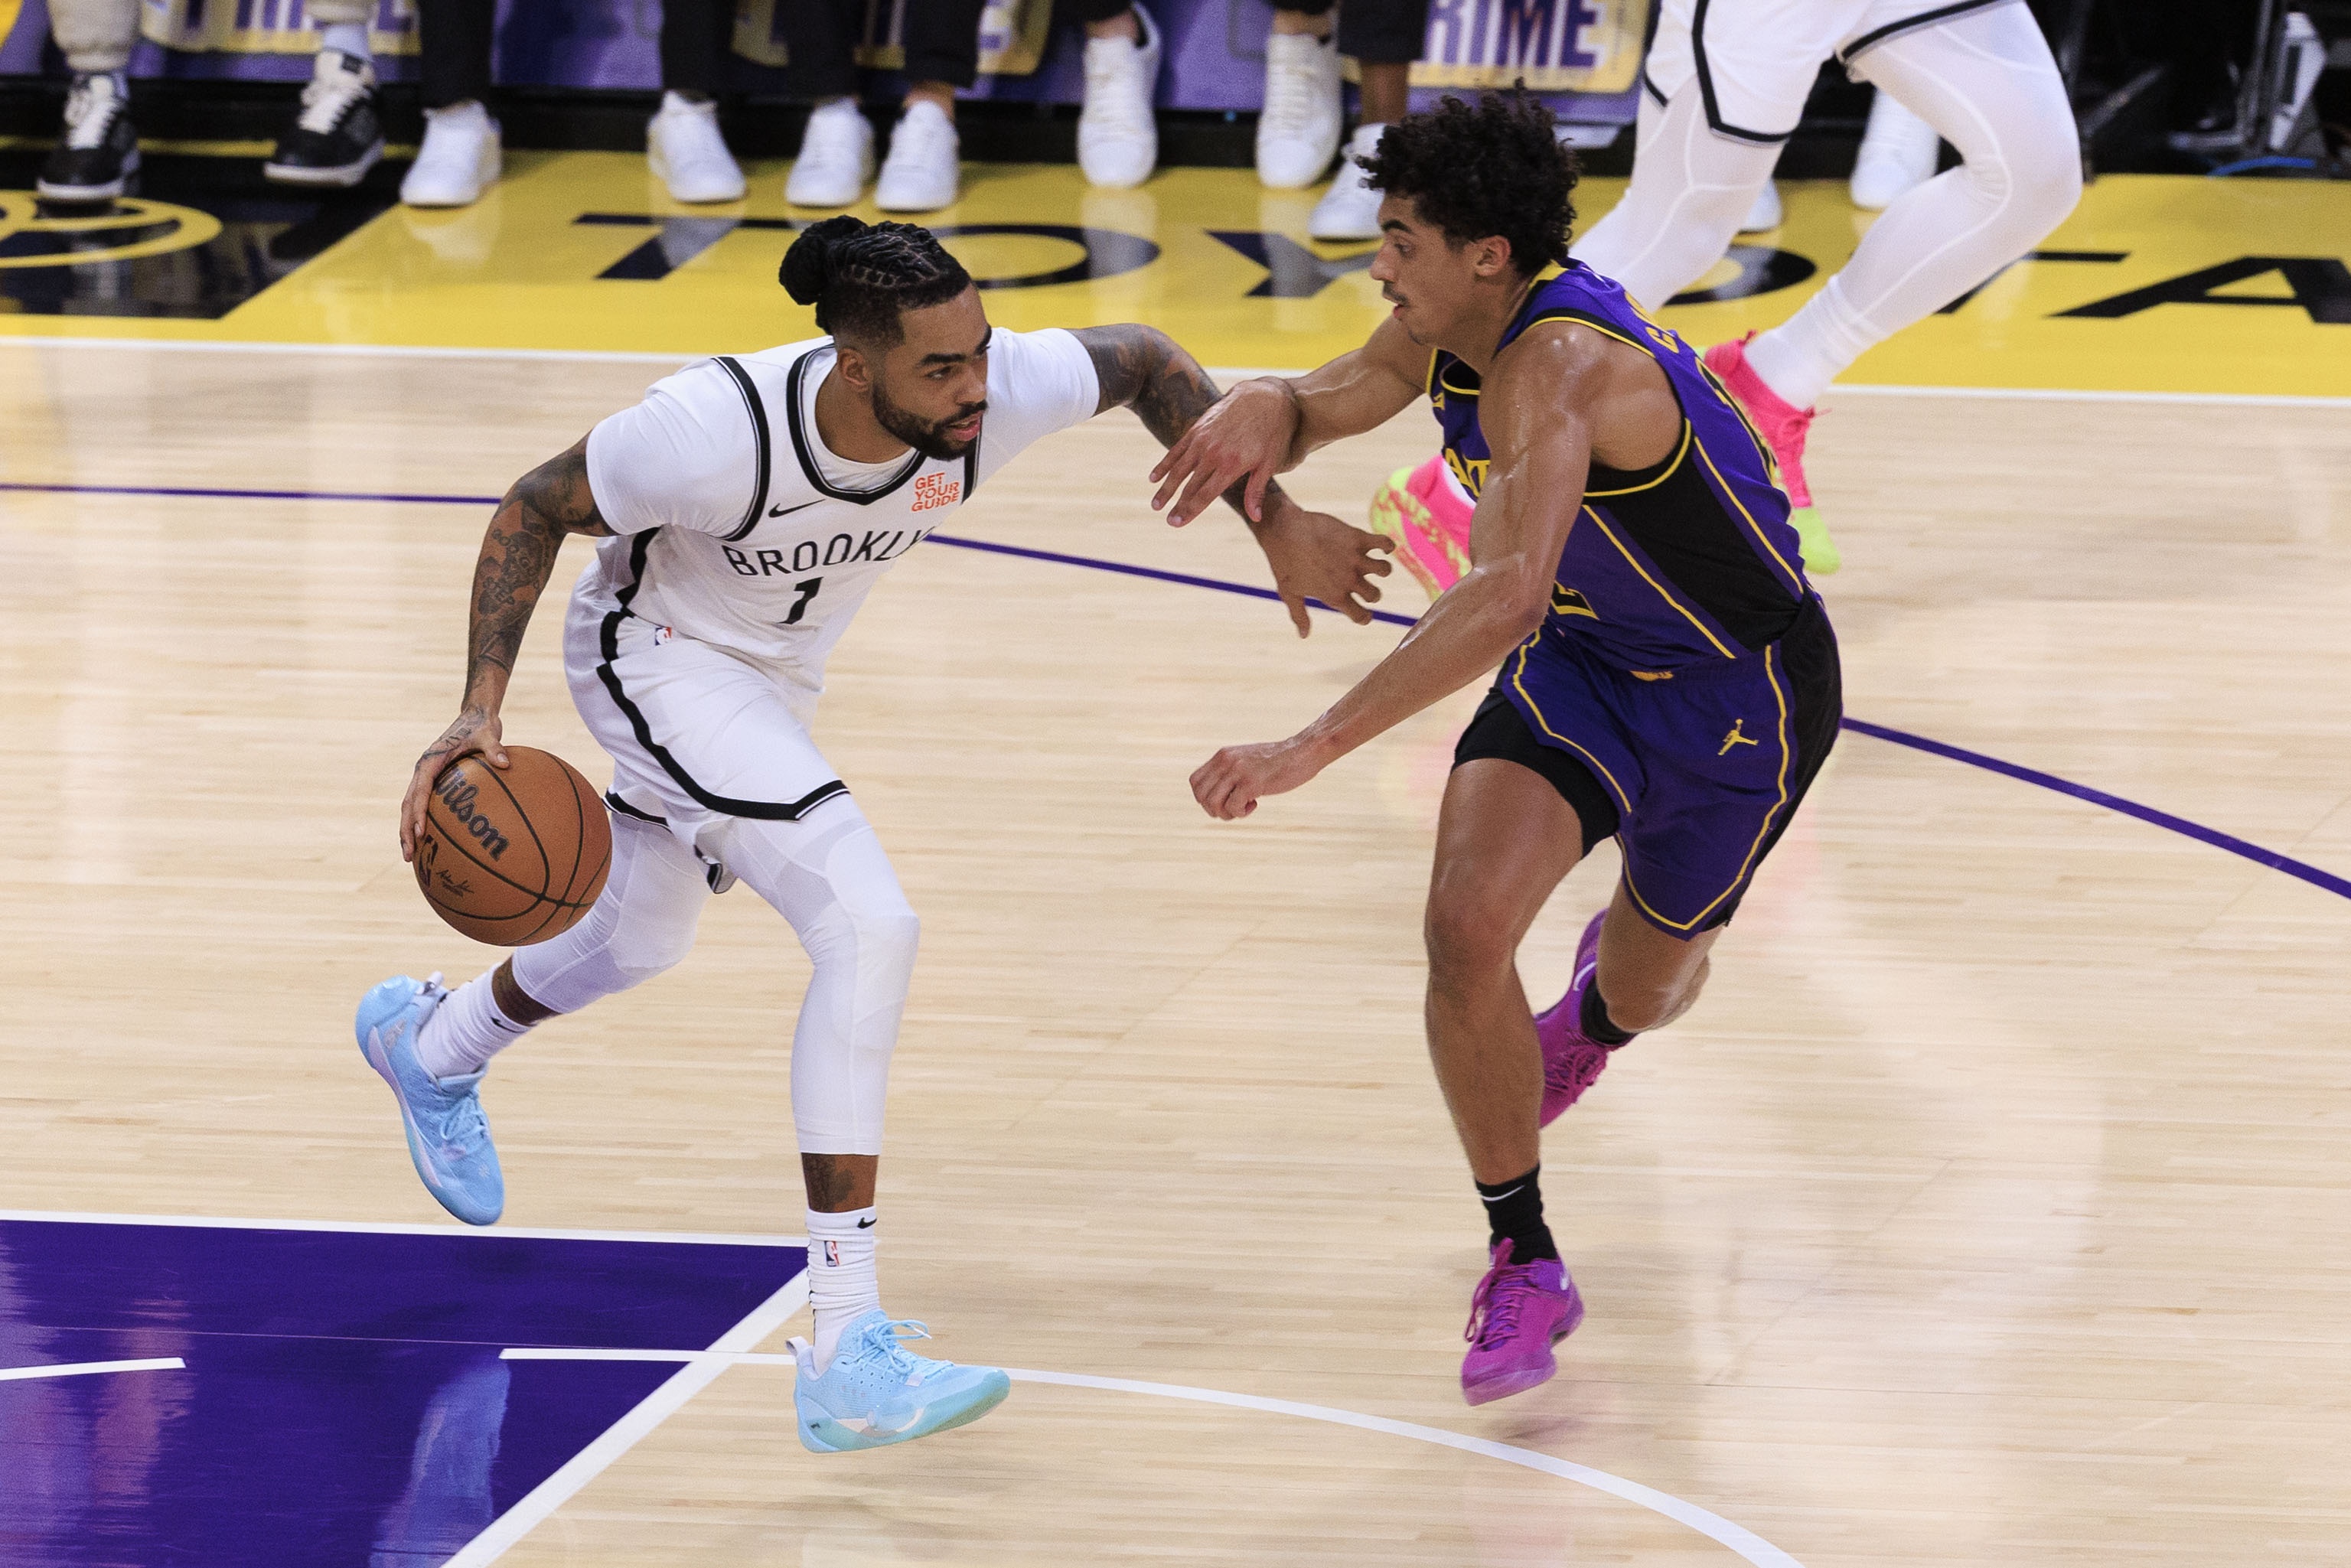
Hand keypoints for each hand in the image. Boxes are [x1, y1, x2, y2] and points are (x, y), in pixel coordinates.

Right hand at [401, 707, 506, 861]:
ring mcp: (425, 776)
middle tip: (409, 855)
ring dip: (407, 830)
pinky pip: (422, 804)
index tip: (421, 833)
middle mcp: (422, 770)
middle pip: (408, 804)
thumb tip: (505, 764)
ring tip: (410, 855)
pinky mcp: (432, 780)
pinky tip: (428, 841)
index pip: (420, 791)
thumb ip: (495, 748)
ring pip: (410, 806)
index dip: (419, 813)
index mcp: (430, 761)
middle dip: (406, 830)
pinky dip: (420, 822)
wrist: (474, 716)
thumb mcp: (489, 734)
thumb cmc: (481, 726)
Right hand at [1149, 380, 1297, 526]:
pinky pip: (1176, 449)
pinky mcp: (1197, 429)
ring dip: (1166, 488)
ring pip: (1179, 469)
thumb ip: (1256, 491)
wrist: (1263, 397)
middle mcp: (1213, 453)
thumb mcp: (1268, 463)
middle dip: (1178, 505)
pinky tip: (1154, 477)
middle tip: (1168, 521)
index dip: (1190, 510)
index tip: (1178, 523)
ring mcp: (1202, 440)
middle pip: (1190, 485)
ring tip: (1156, 504)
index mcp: (1231, 465)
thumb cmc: (1270, 433)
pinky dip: (1165, 464)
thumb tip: (1255, 518)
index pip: (1205, 495)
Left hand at [1190, 735, 1329, 820]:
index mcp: (1223, 755)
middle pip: (1201, 795)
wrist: (1304, 752)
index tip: (1223, 801)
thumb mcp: (1247, 760)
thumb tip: (1214, 797)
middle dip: (1214, 810)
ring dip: (1226, 813)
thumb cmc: (1279, 761)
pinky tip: (1255, 804)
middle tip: (1233, 809)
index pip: (1195, 781)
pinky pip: (1232, 807)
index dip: (1204, 798)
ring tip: (1244, 808)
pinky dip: (1241, 813)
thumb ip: (1231, 771)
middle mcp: (1226, 761)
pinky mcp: (1252, 782)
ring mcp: (1238, 771)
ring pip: (1212, 803)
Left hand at [1255, 503, 1392, 634]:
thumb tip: (1303, 635)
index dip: (1364, 617)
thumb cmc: (1284, 563)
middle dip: (1372, 594)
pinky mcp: (1357, 538)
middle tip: (1365, 587)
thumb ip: (1299, 615)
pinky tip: (1382, 548)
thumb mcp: (1289, 593)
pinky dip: (1388, 546)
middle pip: (1374, 595)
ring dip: (1382, 570)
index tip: (1363, 613)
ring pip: (1384, 570)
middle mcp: (1348, 579)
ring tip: (1375, 566)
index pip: (1361, 615)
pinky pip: (1384, 543)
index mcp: (1334, 596)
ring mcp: (1354, 558)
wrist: (1283, 531)